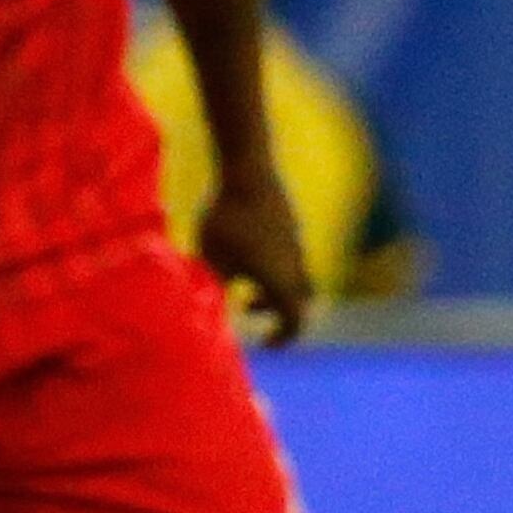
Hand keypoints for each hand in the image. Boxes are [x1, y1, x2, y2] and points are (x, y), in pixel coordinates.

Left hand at [196, 159, 314, 345]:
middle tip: (248, 307)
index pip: (295, 322)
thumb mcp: (213, 259)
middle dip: (276, 311)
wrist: (248, 170)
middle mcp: (295, 265)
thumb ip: (217, 285)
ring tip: (239, 276)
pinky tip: (243, 248)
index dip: (283, 338)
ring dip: (272, 284)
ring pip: (294, 276)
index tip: (263, 342)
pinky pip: (288, 254)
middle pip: (299, 301)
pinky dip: (272, 263)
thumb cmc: (227, 219)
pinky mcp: (290, 223)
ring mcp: (296, 242)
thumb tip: (217, 301)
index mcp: (280, 281)